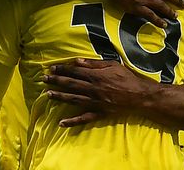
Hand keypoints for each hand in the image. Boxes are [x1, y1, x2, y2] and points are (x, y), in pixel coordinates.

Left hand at [43, 58, 158, 126]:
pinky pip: (83, 118)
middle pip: (70, 85)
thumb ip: (94, 64)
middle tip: (44, 80)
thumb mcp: (112, 65)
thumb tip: (77, 61)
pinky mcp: (98, 113)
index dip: (62, 70)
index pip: (74, 72)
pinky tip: (61, 123)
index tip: (51, 68)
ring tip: (48, 95)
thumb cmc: (127, 78)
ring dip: (59, 97)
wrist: (139, 96)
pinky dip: (72, 121)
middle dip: (56, 81)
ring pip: (73, 100)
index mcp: (95, 76)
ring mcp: (94, 102)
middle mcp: (92, 89)